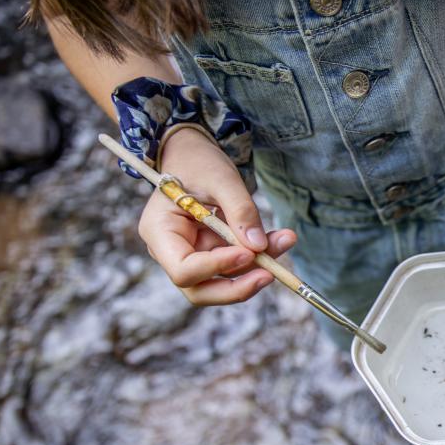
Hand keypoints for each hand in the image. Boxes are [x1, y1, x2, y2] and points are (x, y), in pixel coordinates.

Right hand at [138, 128, 295, 304]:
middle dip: (237, 287)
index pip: (183, 270)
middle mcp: (171, 251)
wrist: (194, 155)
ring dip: (257, 267)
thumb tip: (259, 247)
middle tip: (271, 274)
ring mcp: (191, 255)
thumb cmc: (199, 162)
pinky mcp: (212, 253)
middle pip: (200, 290)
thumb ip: (240, 211)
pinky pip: (237, 265)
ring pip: (224, 280)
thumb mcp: (221, 178)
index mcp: (159, 232)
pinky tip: (280, 239)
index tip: (248, 252)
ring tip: (286, 239)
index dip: (216, 267)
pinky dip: (260, 256)